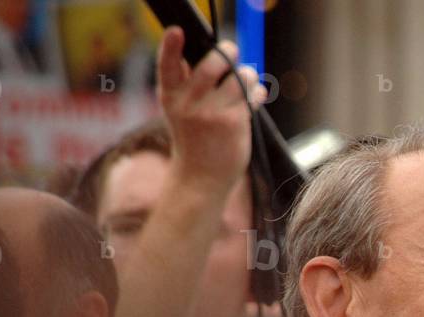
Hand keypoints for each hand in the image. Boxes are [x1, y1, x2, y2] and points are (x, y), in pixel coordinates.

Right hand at [156, 27, 267, 193]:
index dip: (170, 46)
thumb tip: (209, 57)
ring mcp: (212, 113)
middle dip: (227, 52)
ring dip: (247, 74)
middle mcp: (189, 103)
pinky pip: (252, 95)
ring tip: (246, 79)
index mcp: (170, 96)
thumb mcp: (178, 111)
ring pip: (239, 77)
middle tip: (231, 51)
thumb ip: (187, 84)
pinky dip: (257, 92)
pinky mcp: (233, 123)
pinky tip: (256, 95)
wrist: (200, 177)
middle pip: (212, 65)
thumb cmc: (193, 139)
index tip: (176, 31)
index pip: (166, 65)